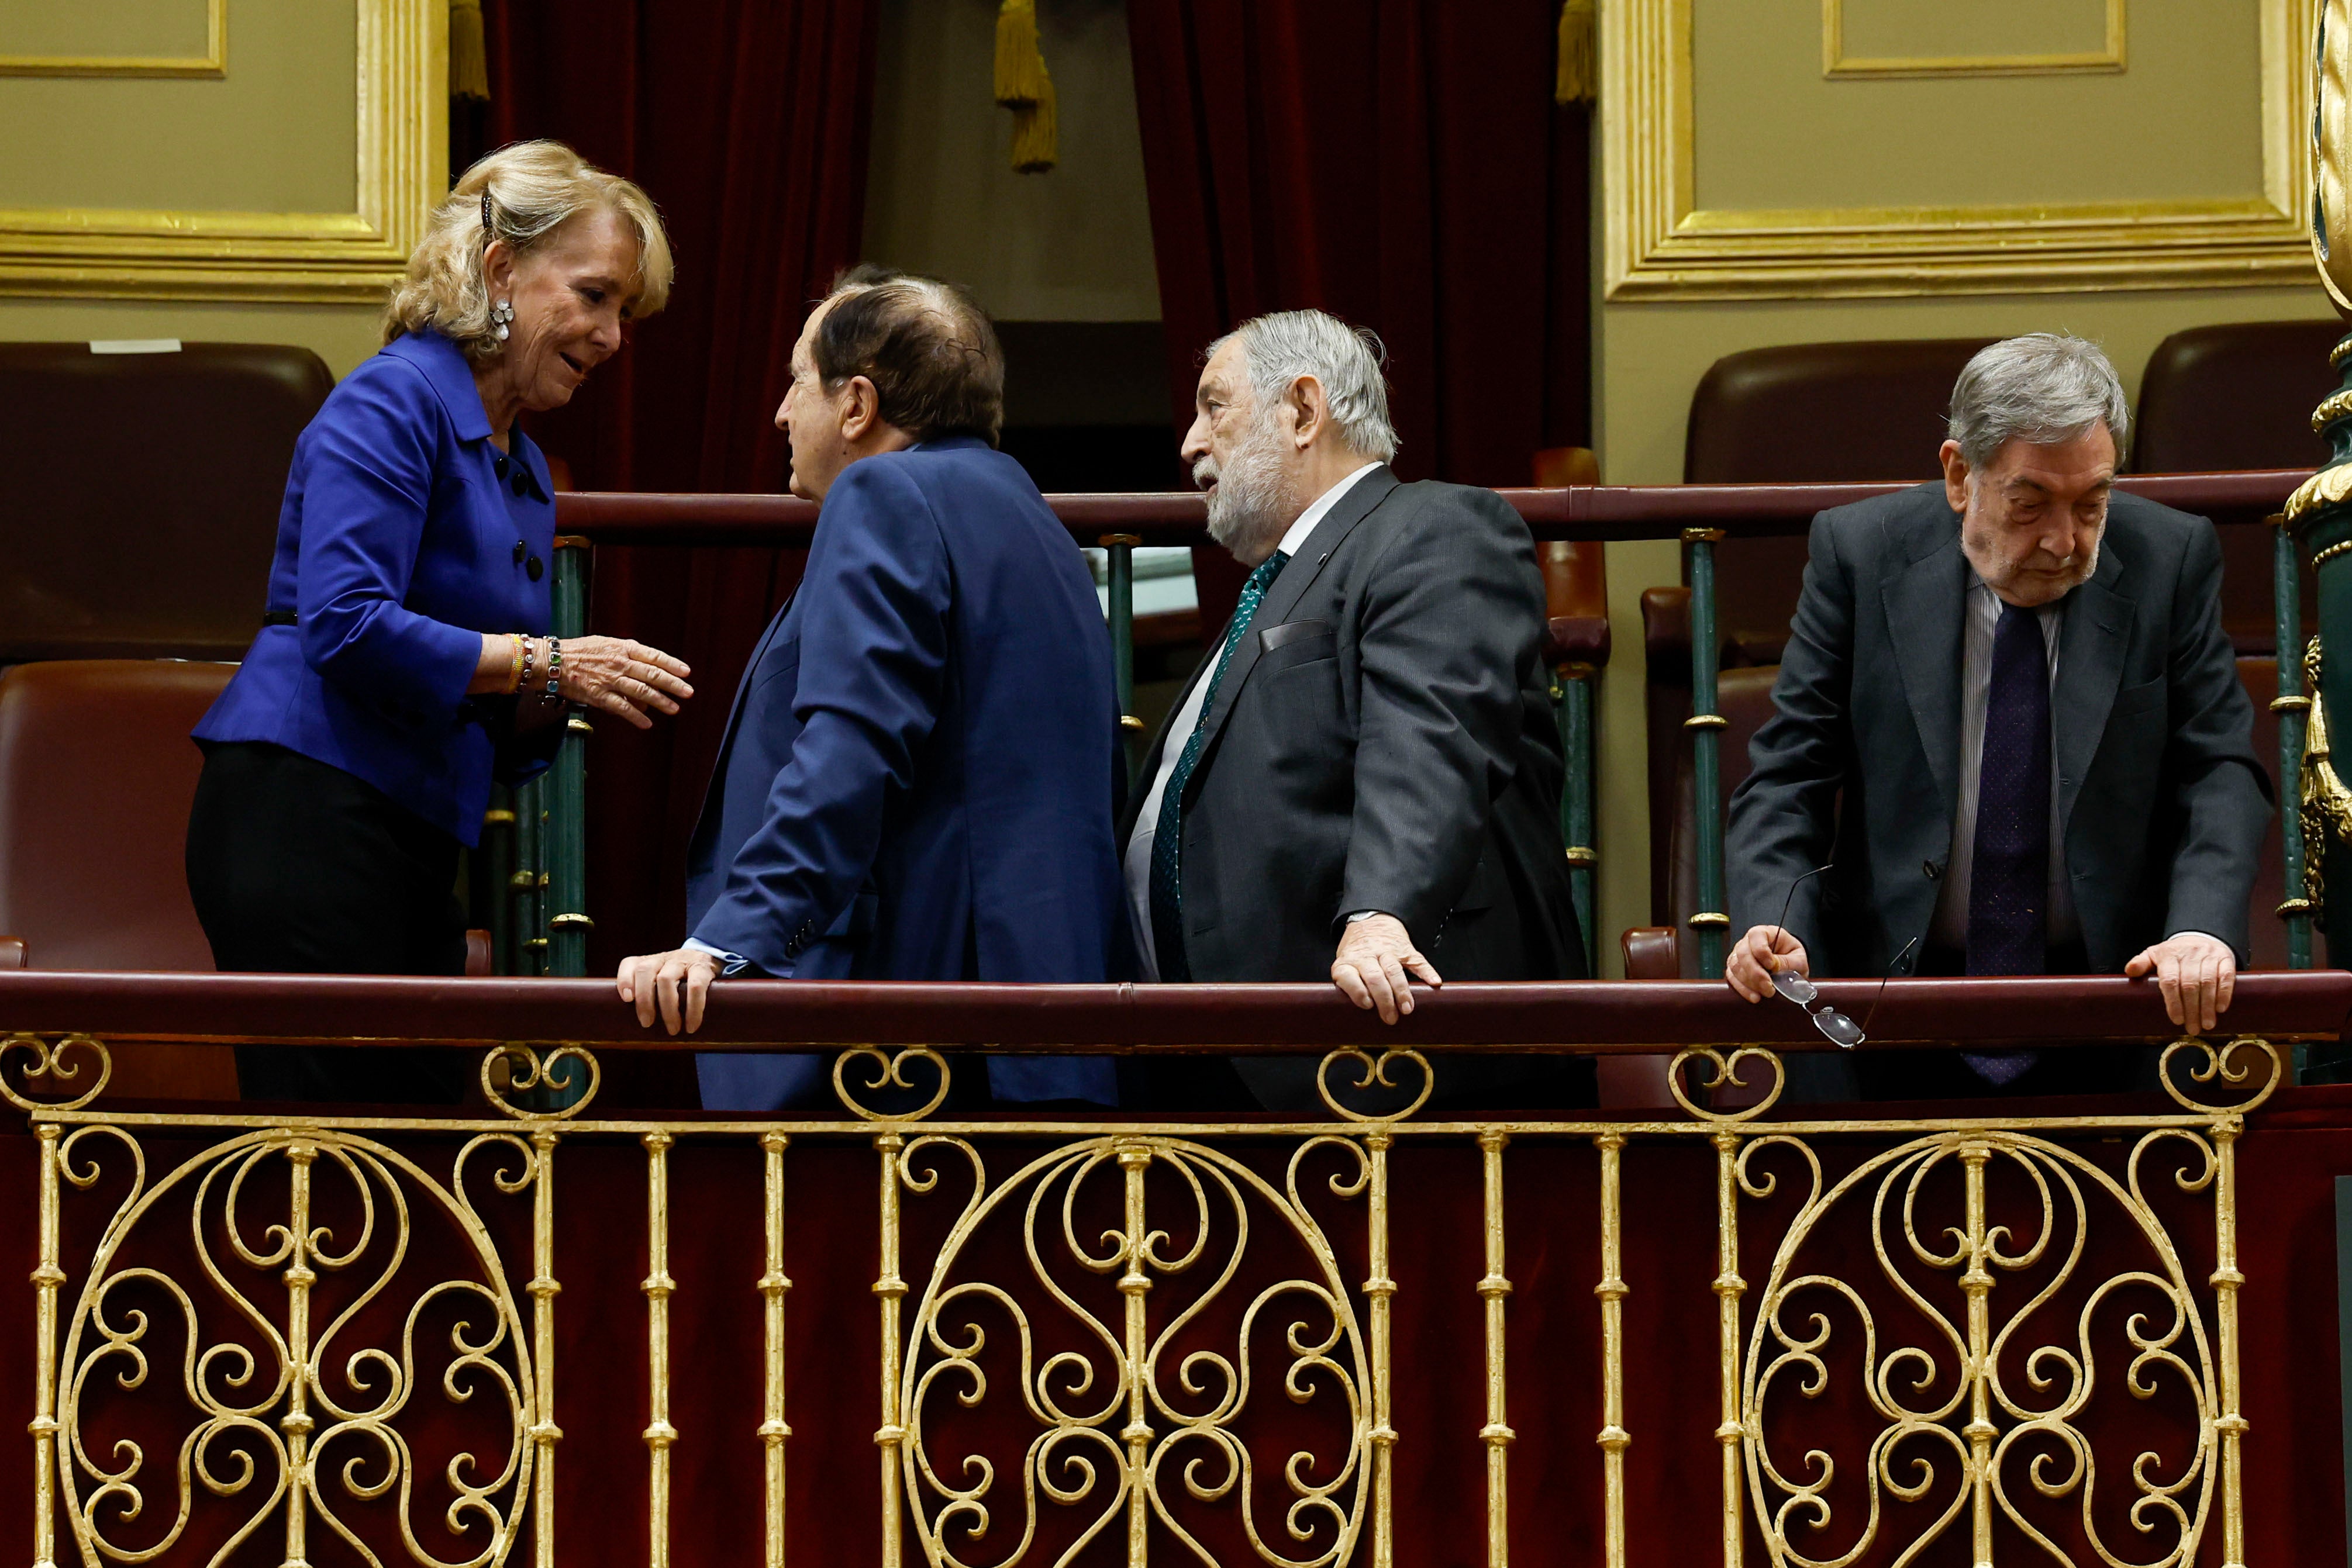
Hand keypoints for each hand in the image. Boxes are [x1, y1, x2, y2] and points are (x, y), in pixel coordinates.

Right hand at [555, 637, 693, 728]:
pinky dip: (636, 717)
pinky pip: (622, 708)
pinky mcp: (599, 695)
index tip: (686, 672)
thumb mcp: (605, 644)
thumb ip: (627, 655)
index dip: (672, 664)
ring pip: (641, 692)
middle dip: (673, 684)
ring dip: (660, 701)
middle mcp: (619, 663)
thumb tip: (646, 672)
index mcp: (622, 648)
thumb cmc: (579, 652)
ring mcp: (609, 680)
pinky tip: (647, 723)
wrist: (551, 661)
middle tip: (688, 692)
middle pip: (652, 674)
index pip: (653, 656)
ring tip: (674, 709)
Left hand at [616, 947, 720, 1034]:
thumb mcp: (662, 981)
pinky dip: (693, 1008)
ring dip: (667, 1008)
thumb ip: (648, 995)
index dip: (624, 980)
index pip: (630, 963)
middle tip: (647, 1023)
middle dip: (644, 1000)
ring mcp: (682, 961)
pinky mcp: (702, 968)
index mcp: (649, 962)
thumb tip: (636, 1027)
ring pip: (666, 979)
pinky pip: (695, 986)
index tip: (626, 999)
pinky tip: (691, 1025)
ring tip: (673, 1029)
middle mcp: (663, 959)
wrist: (712, 961)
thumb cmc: (682, 981)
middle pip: (644, 971)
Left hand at [1331, 914, 1441, 1024]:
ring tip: (1407, 1008)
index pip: (1349, 977)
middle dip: (1384, 1000)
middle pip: (1374, 977)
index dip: (1357, 991)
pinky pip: (1417, 961)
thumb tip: (1357, 1018)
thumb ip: (1350, 986)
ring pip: (1393, 970)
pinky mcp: (1405, 949)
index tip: (1368, 1005)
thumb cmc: (1356, 953)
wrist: (1370, 920)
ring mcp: (1386, 951)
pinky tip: (1433, 982)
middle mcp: (1366, 956)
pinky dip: (1427, 972)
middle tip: (1391, 1017)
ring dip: (1401, 991)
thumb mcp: (1345, 965)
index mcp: (1348, 962)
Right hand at [1726, 924, 1808, 1003]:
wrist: (1789, 967)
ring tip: (1765, 993)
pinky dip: (1742, 989)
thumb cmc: (1793, 959)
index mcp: (1766, 933)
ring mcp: (1739, 955)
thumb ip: (1788, 962)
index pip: (1756, 936)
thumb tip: (1774, 968)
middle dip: (1755, 973)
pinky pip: (1732, 978)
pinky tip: (1754, 996)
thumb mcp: (1798, 959)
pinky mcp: (1735, 969)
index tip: (1772, 966)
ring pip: (1736, 967)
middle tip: (1769, 987)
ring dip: (1750, 983)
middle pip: (1743, 953)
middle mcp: (1748, 942)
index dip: (1761, 951)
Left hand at [2124, 932, 2236, 1031]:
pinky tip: (2221, 1008)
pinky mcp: (2225, 958)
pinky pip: (2226, 977)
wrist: (2200, 936)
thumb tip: (2129, 971)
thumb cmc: (2173, 954)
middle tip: (2193, 1029)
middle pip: (2190, 985)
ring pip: (2208, 983)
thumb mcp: (2154, 955)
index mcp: (2168, 955)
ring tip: (2207, 1024)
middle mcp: (2189, 954)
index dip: (2173, 1002)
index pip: (2170, 980)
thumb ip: (2141, 963)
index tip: (2177, 1020)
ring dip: (2208, 1006)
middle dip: (2192, 1010)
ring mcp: (2208, 955)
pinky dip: (2224, 993)